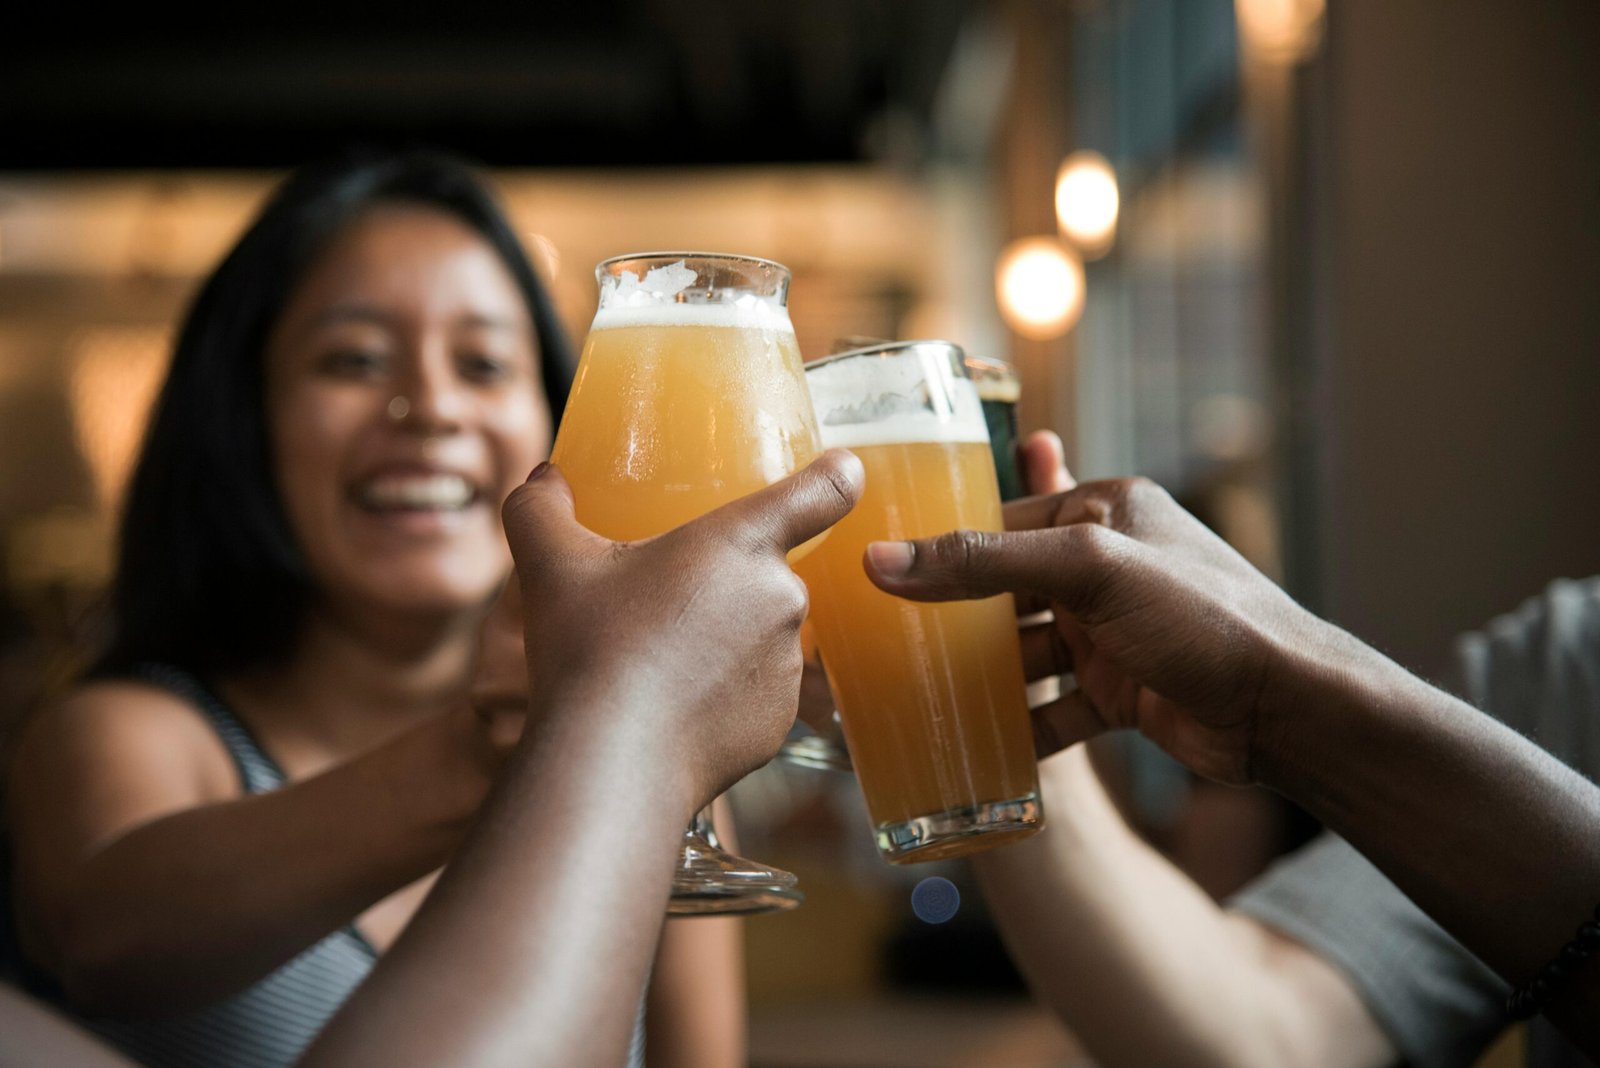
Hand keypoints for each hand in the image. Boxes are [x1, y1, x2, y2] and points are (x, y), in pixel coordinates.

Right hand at [496, 451, 862, 807]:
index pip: (820, 492)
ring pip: (759, 637)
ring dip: (724, 642)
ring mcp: (787, 665)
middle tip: (661, 607)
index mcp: (742, 542)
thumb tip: (542, 479)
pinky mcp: (780, 722)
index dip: (836, 475)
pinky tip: (672, 707)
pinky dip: (723, 697)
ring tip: (658, 663)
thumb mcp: (551, 564)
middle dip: (722, 586)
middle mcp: (782, 598)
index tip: (842, 470)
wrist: (612, 759)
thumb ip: (540, 508)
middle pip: (765, 574)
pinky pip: (755, 694)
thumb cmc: (590, 649)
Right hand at [864, 471, 1344, 785]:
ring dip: (982, 679)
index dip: (943, 543)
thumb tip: (882, 560)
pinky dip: (1020, 728)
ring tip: (915, 698)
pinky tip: (976, 749)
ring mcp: (1115, 633)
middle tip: (883, 641)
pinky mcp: (1123, 692)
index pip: (1004, 518)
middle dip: (953, 618)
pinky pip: (1054, 707)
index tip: (877, 570)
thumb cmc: (1202, 617)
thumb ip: (984, 562)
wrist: (1288, 710)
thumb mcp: (1086, 570)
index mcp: (1105, 510)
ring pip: (1026, 652)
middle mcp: (1107, 566)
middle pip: (1007, 589)